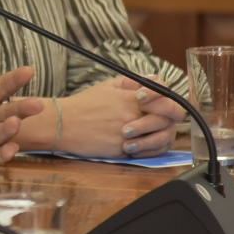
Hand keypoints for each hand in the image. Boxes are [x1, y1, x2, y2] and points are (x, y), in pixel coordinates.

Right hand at [48, 76, 184, 157]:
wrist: (61, 124)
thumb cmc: (84, 105)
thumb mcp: (108, 85)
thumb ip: (134, 82)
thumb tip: (154, 80)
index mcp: (131, 98)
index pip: (168, 100)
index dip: (172, 104)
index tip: (166, 106)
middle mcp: (133, 115)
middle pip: (168, 120)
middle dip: (169, 121)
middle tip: (163, 122)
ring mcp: (129, 134)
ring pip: (161, 138)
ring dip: (159, 136)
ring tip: (150, 134)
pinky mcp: (122, 150)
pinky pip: (147, 153)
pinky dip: (149, 150)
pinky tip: (141, 145)